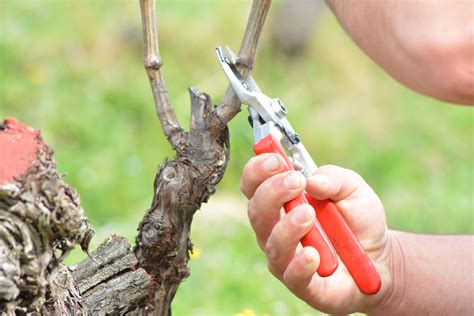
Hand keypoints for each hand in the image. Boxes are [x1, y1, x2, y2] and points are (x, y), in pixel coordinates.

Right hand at [240, 153, 394, 313]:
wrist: (382, 258)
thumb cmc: (358, 219)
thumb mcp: (354, 189)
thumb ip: (335, 178)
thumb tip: (312, 179)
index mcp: (281, 202)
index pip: (254, 185)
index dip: (257, 171)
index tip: (274, 159)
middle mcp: (276, 229)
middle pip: (257, 211)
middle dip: (272, 193)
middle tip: (296, 182)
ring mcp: (287, 258)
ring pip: (273, 243)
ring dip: (287, 227)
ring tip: (309, 214)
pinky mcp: (303, 284)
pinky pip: (292, 276)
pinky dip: (300, 264)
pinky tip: (314, 254)